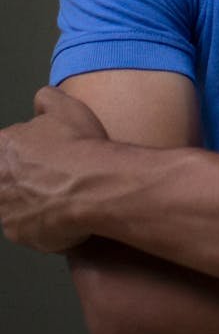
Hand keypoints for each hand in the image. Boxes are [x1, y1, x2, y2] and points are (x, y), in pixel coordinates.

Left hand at [0, 86, 107, 252]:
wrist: (95, 186)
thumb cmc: (79, 147)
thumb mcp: (66, 106)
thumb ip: (46, 99)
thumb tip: (41, 102)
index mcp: (2, 147)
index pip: (5, 148)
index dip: (26, 151)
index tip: (43, 155)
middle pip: (6, 178)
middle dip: (25, 176)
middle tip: (52, 175)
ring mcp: (4, 210)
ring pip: (15, 203)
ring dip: (33, 199)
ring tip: (62, 194)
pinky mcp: (18, 233)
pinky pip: (28, 227)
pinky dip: (44, 221)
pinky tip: (65, 211)